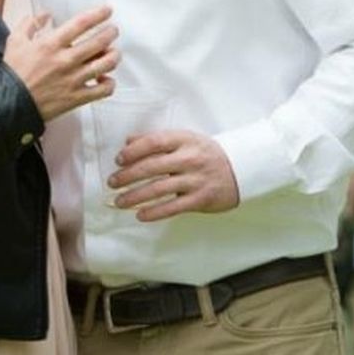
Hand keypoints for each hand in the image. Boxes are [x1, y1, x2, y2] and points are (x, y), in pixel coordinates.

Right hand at [4, 6, 119, 121]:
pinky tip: (105, 79)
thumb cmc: (12, 73)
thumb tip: (45, 14)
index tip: (107, 10)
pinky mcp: (77, 97)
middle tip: (113, 30)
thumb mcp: (15, 41)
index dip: (98, 14)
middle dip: (111, 33)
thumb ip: (30, 24)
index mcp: (51, 44)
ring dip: (114, 56)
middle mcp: (65, 60)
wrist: (8, 104)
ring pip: (106, 64)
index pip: (81, 23)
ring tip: (113, 53)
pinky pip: (103, 90)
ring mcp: (73, 79)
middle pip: (100, 41)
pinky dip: (109, 83)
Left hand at [107, 130, 238, 221]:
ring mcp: (196, 179)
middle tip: (112, 182)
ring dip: (135, 196)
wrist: (241, 170)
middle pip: (152, 166)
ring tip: (119, 201)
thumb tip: (128, 141)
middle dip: (127, 176)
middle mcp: (190, 158)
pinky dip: (154, 212)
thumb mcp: (186, 140)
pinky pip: (172, 207)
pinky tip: (140, 215)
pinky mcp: (200, 199)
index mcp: (185, 140)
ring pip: (159, 189)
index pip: (154, 142)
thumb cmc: (206, 154)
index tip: (119, 159)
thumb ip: (157, 140)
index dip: (133, 151)